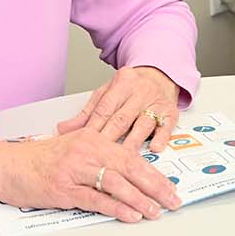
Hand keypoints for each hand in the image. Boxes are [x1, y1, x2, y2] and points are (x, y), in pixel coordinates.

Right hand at [0, 128, 181, 223]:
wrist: (7, 165)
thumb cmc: (40, 160)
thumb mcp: (74, 149)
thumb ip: (99, 157)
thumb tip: (129, 175)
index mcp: (93, 139)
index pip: (131, 156)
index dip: (154, 173)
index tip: (170, 187)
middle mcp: (87, 150)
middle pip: (130, 167)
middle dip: (156, 186)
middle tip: (173, 200)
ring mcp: (74, 169)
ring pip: (116, 183)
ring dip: (140, 199)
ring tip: (156, 211)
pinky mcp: (63, 188)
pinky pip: (95, 199)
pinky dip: (116, 207)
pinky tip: (130, 215)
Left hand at [55, 65, 180, 152]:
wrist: (160, 75)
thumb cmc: (130, 88)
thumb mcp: (107, 93)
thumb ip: (87, 113)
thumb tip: (63, 129)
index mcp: (122, 83)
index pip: (105, 109)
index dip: (94, 128)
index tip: (84, 145)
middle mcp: (140, 91)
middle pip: (122, 118)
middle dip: (109, 139)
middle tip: (99, 159)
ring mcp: (157, 101)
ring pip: (143, 124)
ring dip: (133, 143)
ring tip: (123, 161)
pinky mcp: (171, 111)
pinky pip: (167, 126)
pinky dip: (161, 138)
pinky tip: (155, 148)